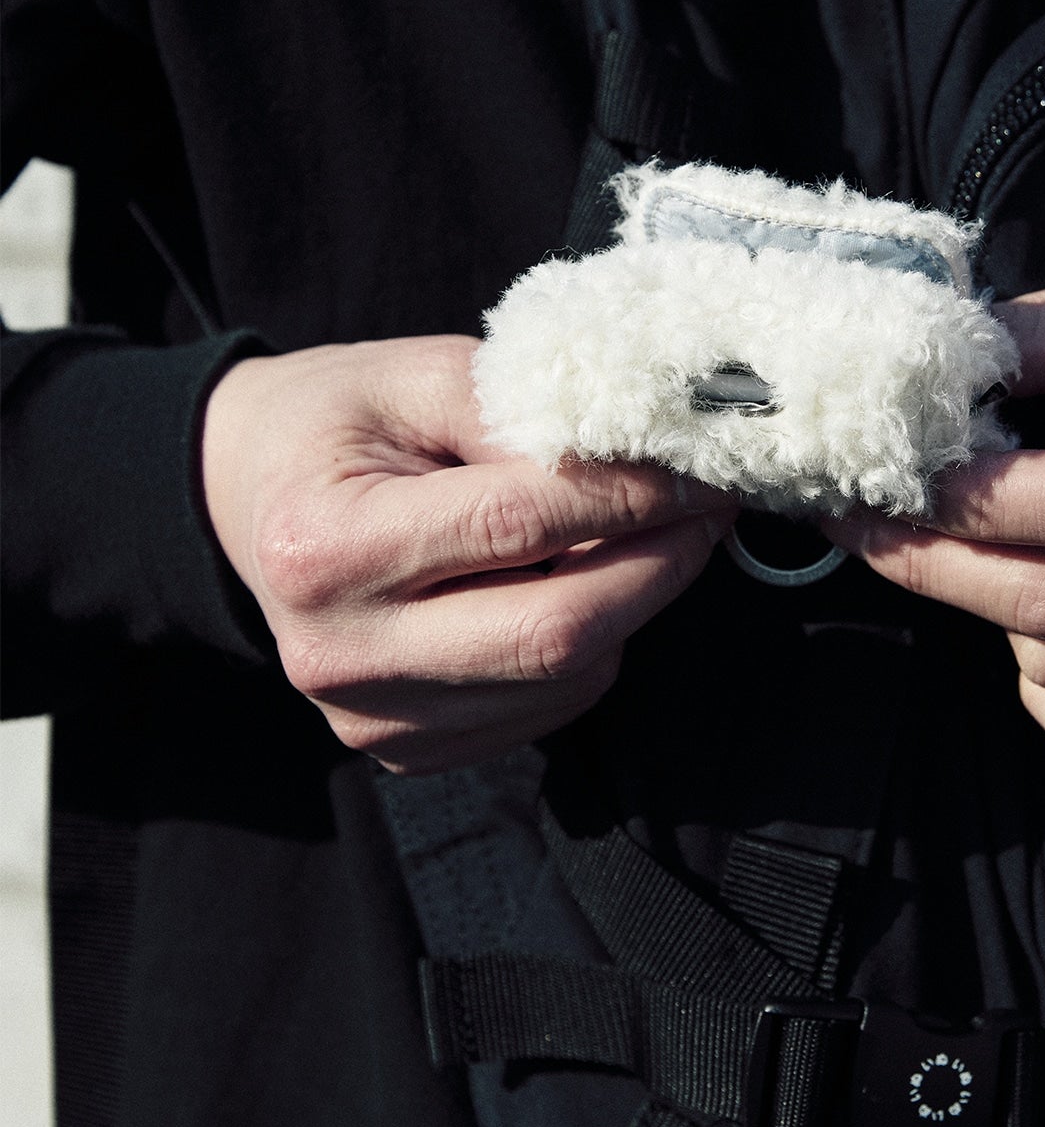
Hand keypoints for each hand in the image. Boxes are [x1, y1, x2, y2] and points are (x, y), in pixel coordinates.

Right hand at [201, 335, 733, 771]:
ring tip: (647, 534)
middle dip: (657, 565)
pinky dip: (593, 647)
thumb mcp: (415, 375)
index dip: (628, 496)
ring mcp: (372, 718)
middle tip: (707, 508)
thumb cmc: (338, 425)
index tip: (698, 466)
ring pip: (565, 680)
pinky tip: (583, 584)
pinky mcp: (408, 750)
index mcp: (326, 547)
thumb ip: (521, 410)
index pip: (517, 527)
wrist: (255, 499)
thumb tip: (643, 451)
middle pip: (553, 634)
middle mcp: (340, 653)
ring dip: (633, 605)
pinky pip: (546, 710)